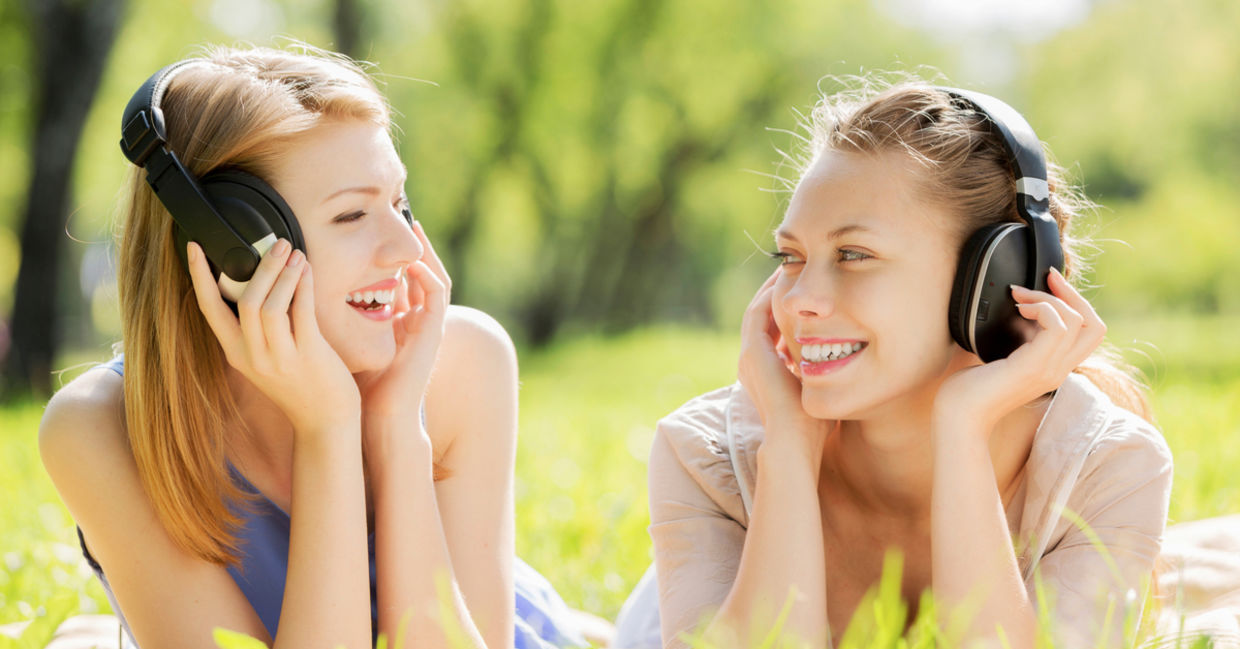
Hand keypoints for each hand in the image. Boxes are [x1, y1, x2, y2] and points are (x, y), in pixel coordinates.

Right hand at [187, 240, 360, 435]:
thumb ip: (258, 329)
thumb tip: (261, 282)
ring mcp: (280, 358)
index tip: (195, 246)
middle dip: (260, 266)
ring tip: (294, 252)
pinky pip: (302, 312)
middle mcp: (253, 356)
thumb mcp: (266, 359)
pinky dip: (304, 285)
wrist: (325, 421)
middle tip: (277, 242)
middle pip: (244, 301)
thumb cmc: (300, 383)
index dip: (199, 276)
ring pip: (271, 306)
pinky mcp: (308, 355)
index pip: (209, 309)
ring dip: (284, 273)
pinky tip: (307, 270)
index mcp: (236, 353)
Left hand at [355, 222, 450, 450]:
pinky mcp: (435, 331)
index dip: (395, 255)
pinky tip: (413, 260)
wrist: (380, 414)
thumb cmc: (359, 385)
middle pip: (423, 273)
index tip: (379, 233)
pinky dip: (428, 273)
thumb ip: (333, 319)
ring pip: (435, 276)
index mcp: (399, 323)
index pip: (402, 279)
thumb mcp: (344, 341)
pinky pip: (439, 293)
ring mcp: (429, 325)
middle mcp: (417, 320)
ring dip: (426, 251)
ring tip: (415, 225)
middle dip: (416, 245)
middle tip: (406, 216)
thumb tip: (304, 294)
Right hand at [738, 269, 833, 464]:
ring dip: (773, 287)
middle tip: (799, 270)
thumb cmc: (814, 427)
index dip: (790, 310)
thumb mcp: (821, 392)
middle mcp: (751, 362)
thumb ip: (826, 374)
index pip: (774, 331)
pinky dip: (770, 293)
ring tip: (794, 266)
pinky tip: (789, 276)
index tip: (811, 294)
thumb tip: (851, 361)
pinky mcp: (752, 351)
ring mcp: (748, 356)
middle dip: (780, 293)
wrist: (794, 444)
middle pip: (763, 316)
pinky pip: (758, 311)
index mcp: (765, 372)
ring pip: (758, 309)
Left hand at [935, 267, 1105, 431]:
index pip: (1090, 332)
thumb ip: (1022, 338)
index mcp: (1055, 367)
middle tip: (1046, 277)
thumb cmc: (971, 389)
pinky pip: (1057, 327)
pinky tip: (1019, 310)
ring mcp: (1049, 370)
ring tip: (1019, 298)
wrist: (959, 416)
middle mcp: (1059, 370)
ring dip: (1048, 298)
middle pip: (1096, 326)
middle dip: (1072, 293)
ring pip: (1077, 321)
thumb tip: (1024, 307)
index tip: (1051, 281)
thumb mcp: (1004, 355)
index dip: (1076, 302)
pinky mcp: (1033, 367)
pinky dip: (1041, 308)